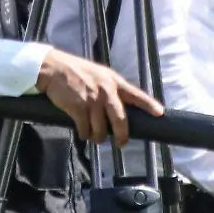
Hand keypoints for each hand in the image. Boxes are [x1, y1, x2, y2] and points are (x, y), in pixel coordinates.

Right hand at [35, 49, 162, 145]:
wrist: (53, 69)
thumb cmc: (76, 72)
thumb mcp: (99, 75)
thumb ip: (110, 89)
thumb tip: (119, 109)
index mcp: (113, 82)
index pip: (136, 94)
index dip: (149, 105)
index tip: (160, 113)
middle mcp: (106, 91)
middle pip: (120, 120)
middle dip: (122, 135)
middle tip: (121, 143)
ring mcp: (92, 100)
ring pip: (101, 129)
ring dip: (98, 137)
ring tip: (93, 136)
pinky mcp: (79, 108)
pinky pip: (85, 130)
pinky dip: (84, 134)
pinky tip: (82, 132)